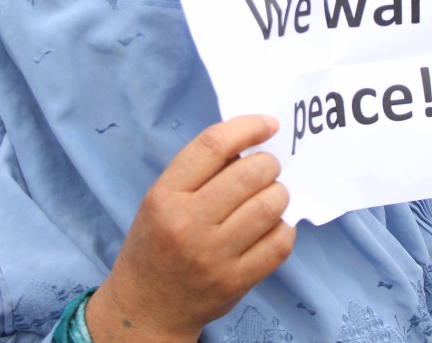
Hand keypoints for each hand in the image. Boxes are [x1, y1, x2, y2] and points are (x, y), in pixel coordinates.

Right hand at [86, 115, 295, 341]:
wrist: (147, 307)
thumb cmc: (157, 242)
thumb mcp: (161, 199)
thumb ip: (200, 171)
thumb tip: (250, 144)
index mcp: (165, 196)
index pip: (213, 146)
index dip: (248, 127)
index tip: (268, 124)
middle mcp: (188, 224)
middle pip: (250, 174)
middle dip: (269, 164)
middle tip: (267, 169)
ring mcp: (214, 256)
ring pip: (270, 206)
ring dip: (279, 194)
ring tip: (269, 197)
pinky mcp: (236, 281)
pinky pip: (279, 243)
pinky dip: (284, 228)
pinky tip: (272, 226)